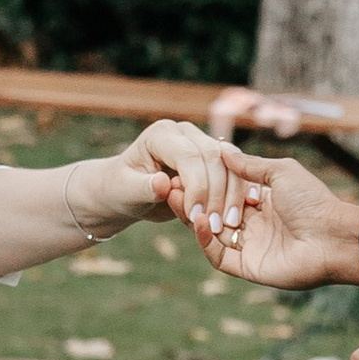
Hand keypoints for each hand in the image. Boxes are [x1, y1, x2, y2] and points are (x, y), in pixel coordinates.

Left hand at [67, 117, 243, 244]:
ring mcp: (203, 144)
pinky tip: (236, 216)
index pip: (189, 156)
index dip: (197, 187)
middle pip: (215, 159)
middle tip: (216, 226)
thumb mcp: (125, 192)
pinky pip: (235, 175)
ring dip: (232, 196)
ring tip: (226, 226)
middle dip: (217, 194)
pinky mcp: (215, 160)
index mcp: (162, 134)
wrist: (128, 192)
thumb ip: (142, 187)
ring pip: (231, 166)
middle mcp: (186, 133)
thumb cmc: (121, 190)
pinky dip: (237, 195)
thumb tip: (162, 183)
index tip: (196, 217)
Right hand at [191, 151, 358, 288]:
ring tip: (178, 199)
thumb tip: (222, 149)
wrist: (333, 236)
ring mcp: (248, 247)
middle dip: (192, 200)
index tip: (184, 169)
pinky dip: (204, 240)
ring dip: (192, 218)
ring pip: (210, 235)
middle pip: (212, 214)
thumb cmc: (313, 201)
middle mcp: (252, 226)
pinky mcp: (247, 267)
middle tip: (169, 185)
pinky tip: (197, 221)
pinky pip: (218, 256)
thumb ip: (249, 165)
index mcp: (261, 203)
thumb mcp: (280, 173)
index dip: (204, 184)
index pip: (223, 194)